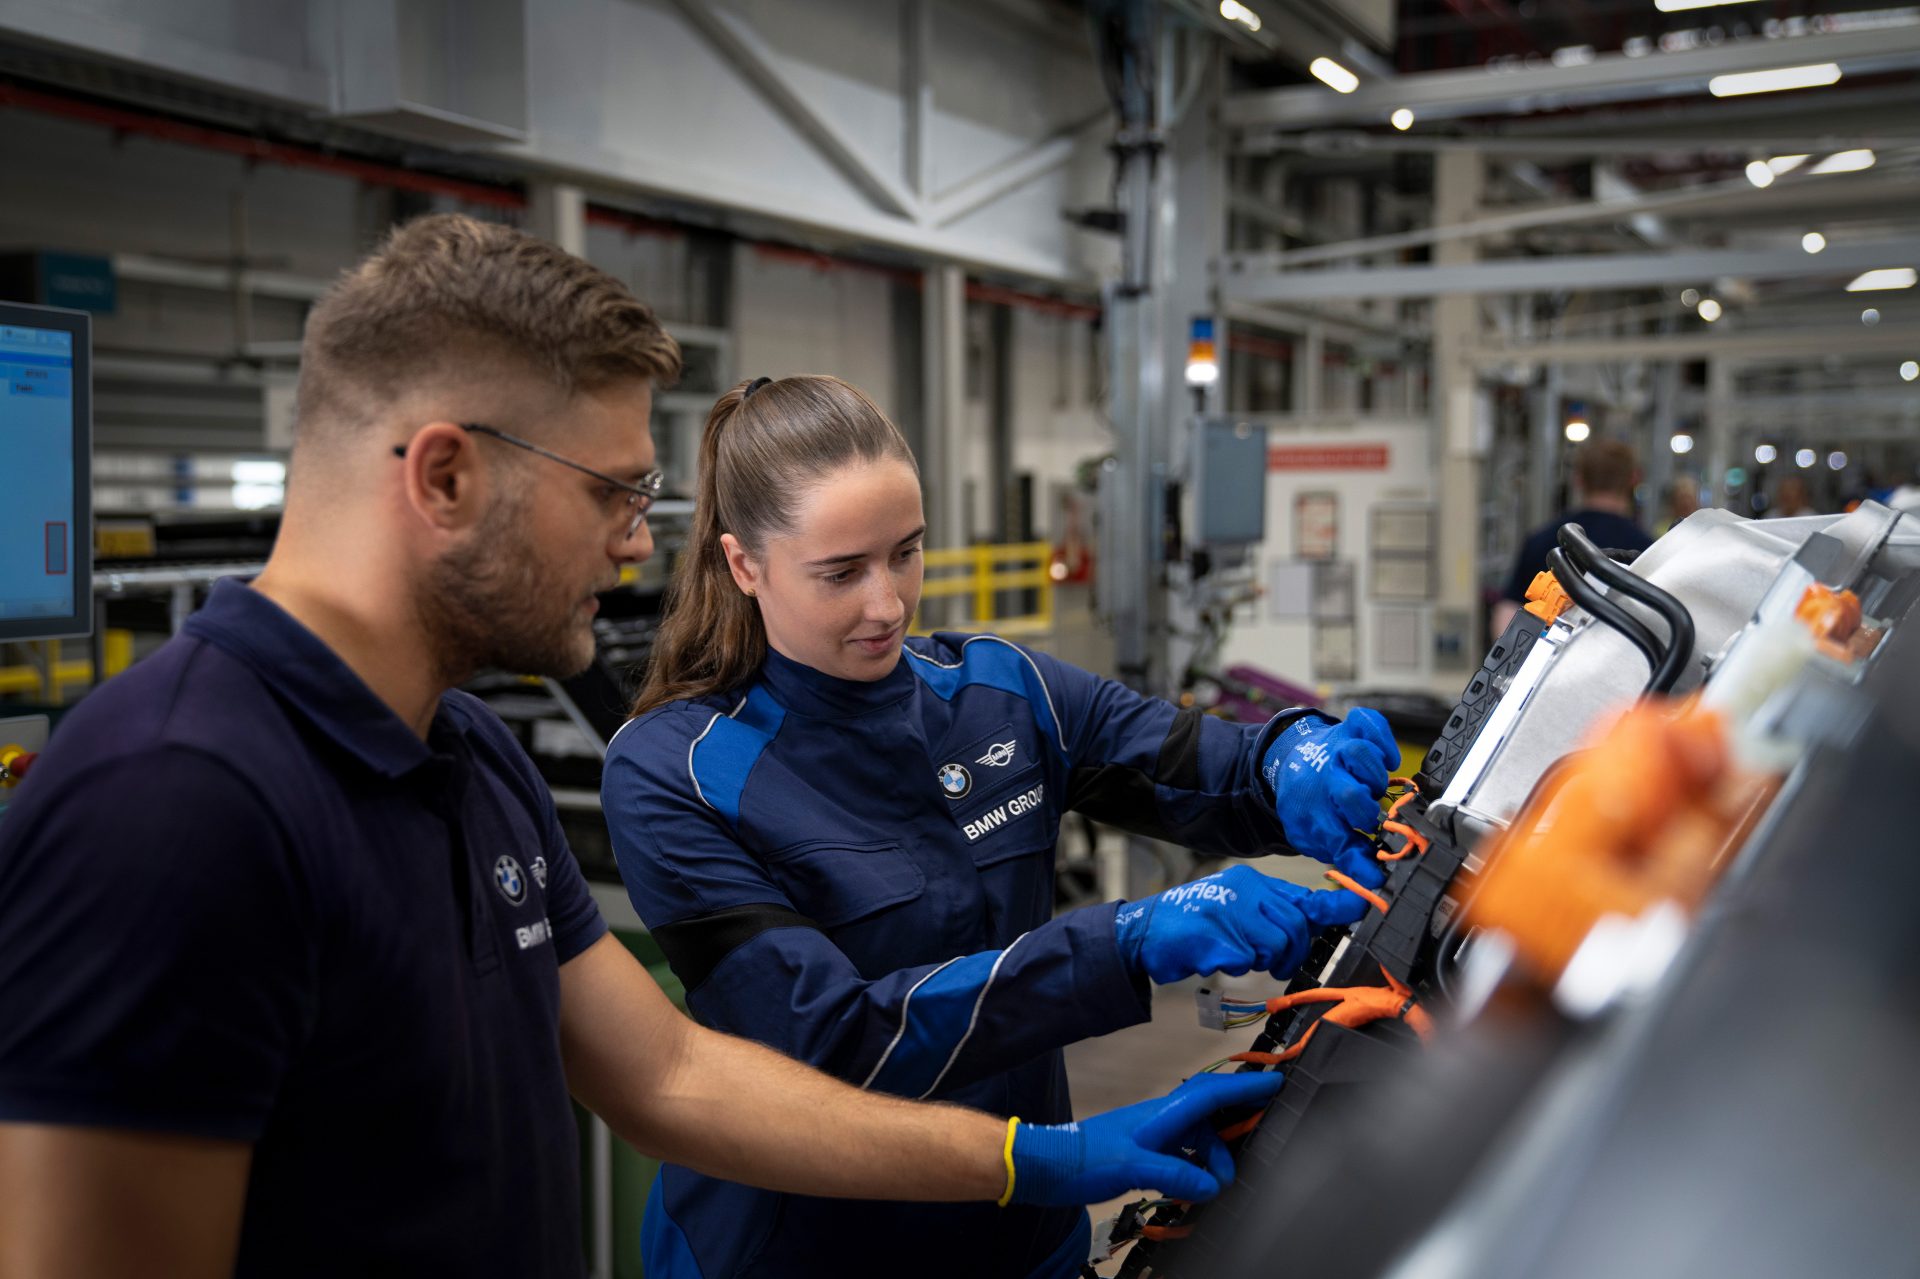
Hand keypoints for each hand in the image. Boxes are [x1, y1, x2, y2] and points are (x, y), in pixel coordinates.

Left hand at [1004, 1071, 1285, 1206]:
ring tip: (1212, 1189)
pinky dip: (1193, 1172)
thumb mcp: (1134, 1167)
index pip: (1213, 1094)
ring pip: (1197, 1142)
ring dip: (1210, 1163)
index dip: (1247, 1088)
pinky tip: (1192, 1191)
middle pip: (1211, 1119)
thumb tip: (1213, 1185)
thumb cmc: (1086, 1159)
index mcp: (1162, 1113)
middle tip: (1242, 1165)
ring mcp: (1152, 1136)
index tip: (1278, 1084)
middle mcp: (1161, 1120)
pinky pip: (1181, 1157)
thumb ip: (1177, 1173)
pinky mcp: (1144, 1154)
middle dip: (1232, 1138)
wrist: (1047, 1166)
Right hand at [1113, 864, 1365, 984]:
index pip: (1303, 895)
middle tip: (1269, 961)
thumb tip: (1317, 919)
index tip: (1363, 904)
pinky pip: (1245, 961)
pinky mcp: (1215, 935)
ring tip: (1234, 953)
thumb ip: (1273, 912)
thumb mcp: (1236, 906)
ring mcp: (1229, 910)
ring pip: (1275, 947)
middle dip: (1289, 953)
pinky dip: (1232, 967)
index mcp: (1252, 882)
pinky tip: (1213, 956)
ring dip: (1260, 961)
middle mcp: (1244, 890)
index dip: (1337, 904)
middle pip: (1295, 928)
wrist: (1144, 931)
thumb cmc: (1195, 923)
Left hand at [1264, 709, 1400, 888]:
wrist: (1292, 761)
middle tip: (1368, 820)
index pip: (1335, 837)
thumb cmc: (1311, 800)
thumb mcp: (1316, 833)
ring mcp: (1339, 748)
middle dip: (1364, 812)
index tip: (1376, 873)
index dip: (1358, 858)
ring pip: (1360, 755)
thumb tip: (1373, 878)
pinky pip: (1369, 723)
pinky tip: (1388, 758)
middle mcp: (1326, 776)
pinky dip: (1382, 737)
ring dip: (1374, 777)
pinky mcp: (1352, 727)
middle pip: (1348, 793)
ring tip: (1375, 787)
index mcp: (1312, 807)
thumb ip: (1343, 854)